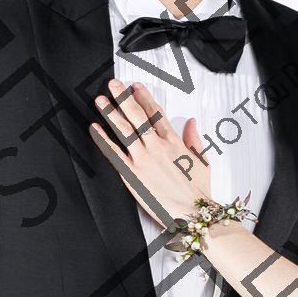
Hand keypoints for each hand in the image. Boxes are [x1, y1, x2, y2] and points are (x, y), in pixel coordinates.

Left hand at [88, 78, 210, 227]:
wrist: (192, 212)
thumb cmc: (198, 190)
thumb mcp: (202, 160)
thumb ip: (194, 138)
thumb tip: (191, 122)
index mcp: (174, 141)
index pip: (156, 113)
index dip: (144, 97)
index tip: (136, 86)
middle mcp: (157, 147)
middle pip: (137, 116)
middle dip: (124, 97)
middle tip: (113, 84)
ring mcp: (143, 160)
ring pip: (124, 130)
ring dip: (111, 113)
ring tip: (101, 100)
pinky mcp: (132, 175)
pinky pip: (114, 154)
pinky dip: (103, 139)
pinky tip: (95, 128)